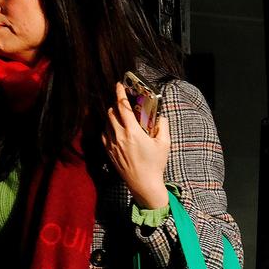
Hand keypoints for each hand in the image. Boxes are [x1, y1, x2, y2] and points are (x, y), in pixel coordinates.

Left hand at [104, 81, 170, 209]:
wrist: (143, 184)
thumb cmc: (155, 164)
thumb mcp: (164, 144)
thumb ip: (163, 127)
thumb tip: (161, 116)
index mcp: (133, 132)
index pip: (123, 107)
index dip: (120, 93)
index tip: (119, 85)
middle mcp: (119, 136)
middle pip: (111, 112)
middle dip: (116, 104)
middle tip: (123, 103)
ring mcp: (112, 144)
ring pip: (106, 122)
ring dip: (112, 116)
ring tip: (120, 116)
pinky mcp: (108, 152)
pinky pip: (104, 134)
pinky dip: (108, 128)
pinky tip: (116, 130)